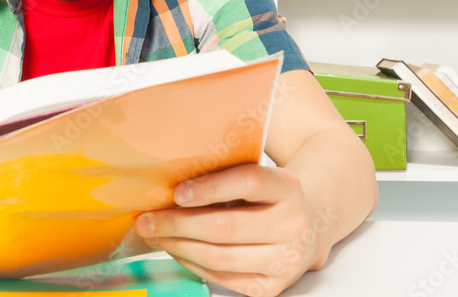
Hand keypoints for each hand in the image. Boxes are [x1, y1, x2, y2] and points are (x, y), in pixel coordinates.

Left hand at [135, 163, 331, 296]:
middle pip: (225, 227)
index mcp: (288, 187)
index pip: (248, 182)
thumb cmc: (270, 195)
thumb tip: (169, 183)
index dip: (209, 187)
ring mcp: (284, 260)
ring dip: (178, 247)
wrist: (310, 224)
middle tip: (147, 219)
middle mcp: (293, 225)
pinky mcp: (270, 287)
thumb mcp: (259, 172)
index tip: (177, 192)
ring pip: (219, 257)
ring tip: (155, 235)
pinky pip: (221, 278)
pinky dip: (191, 263)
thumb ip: (225, 173)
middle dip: (177, 224)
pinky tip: (176, 250)